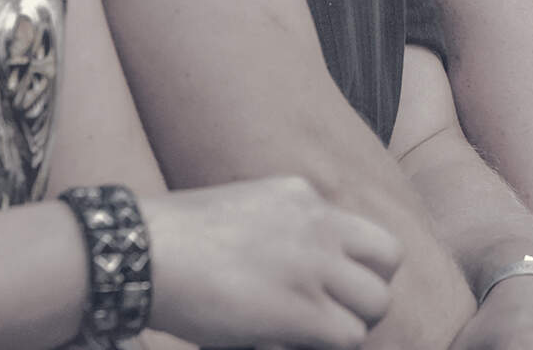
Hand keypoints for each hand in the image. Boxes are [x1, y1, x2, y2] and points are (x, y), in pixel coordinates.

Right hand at [144, 176, 401, 349]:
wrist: (143, 250)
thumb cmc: (174, 240)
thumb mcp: (243, 211)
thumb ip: (280, 227)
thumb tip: (294, 270)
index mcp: (302, 196)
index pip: (364, 231)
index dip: (358, 265)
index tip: (334, 287)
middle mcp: (319, 224)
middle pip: (389, 261)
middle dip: (368, 291)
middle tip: (335, 314)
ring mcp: (313, 265)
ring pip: (376, 303)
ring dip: (349, 324)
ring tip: (312, 333)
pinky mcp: (300, 308)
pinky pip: (348, 336)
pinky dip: (329, 345)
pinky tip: (292, 344)